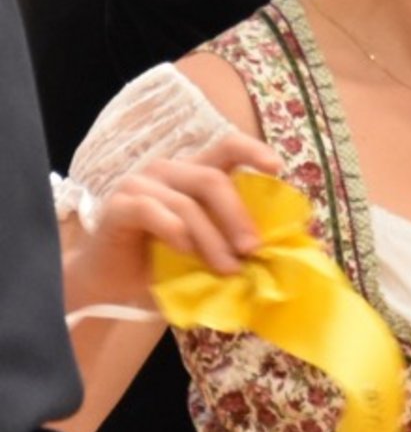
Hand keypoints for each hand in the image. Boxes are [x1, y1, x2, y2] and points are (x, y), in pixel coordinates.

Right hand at [66, 133, 279, 311]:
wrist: (112, 284)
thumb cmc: (165, 263)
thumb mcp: (207, 248)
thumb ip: (235, 240)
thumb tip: (278, 251)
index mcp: (194, 173)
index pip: (227, 146)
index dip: (253, 150)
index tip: (277, 168)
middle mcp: (168, 171)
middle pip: (212, 179)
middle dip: (237, 216)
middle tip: (253, 250)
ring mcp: (139, 185)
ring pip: (186, 204)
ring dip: (211, 239)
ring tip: (226, 269)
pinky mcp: (118, 206)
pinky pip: (150, 211)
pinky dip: (173, 231)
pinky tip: (184, 251)